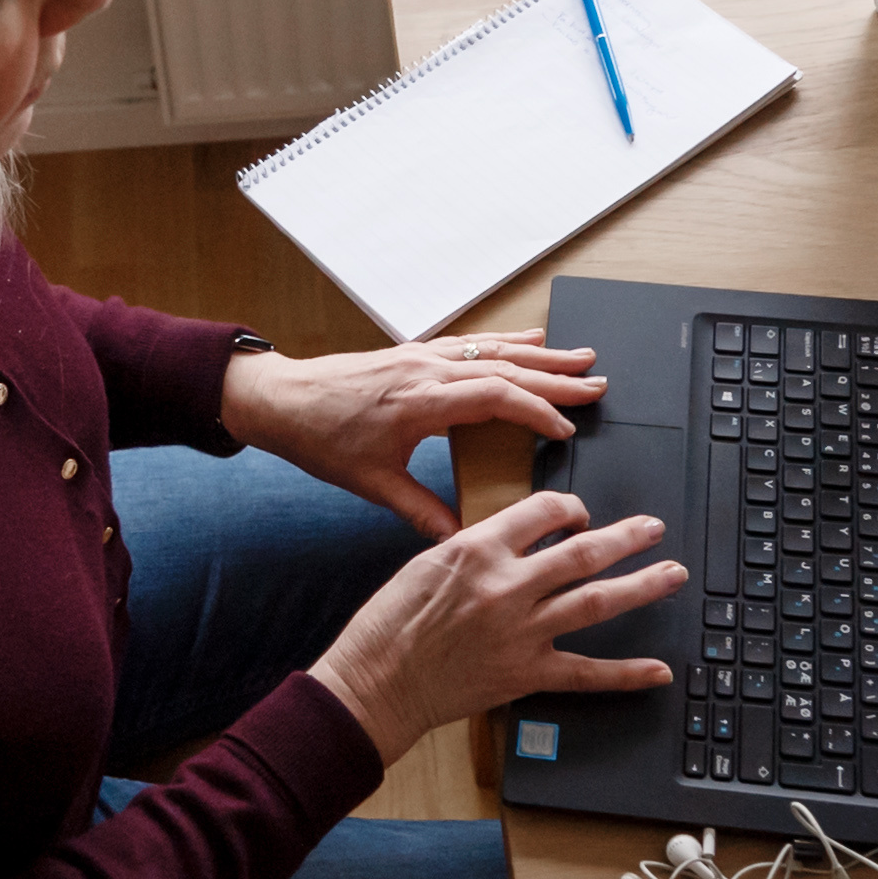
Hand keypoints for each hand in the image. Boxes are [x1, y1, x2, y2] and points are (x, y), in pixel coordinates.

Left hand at [220, 330, 608, 538]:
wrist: (279, 399)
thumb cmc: (319, 439)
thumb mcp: (372, 484)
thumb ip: (421, 512)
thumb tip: (462, 538)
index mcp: (420, 401)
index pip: (495, 399)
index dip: (536, 412)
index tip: (567, 430)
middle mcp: (426, 369)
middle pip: (506, 368)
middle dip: (556, 378)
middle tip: (598, 385)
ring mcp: (422, 355)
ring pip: (494, 350)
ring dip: (541, 355)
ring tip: (582, 358)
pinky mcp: (415, 352)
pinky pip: (472, 342)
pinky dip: (507, 342)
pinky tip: (531, 339)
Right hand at [307, 488, 678, 757]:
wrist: (375, 683)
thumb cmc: (389, 625)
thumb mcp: (426, 564)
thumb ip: (476, 549)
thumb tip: (514, 541)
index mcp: (478, 549)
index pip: (543, 511)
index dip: (570, 507)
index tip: (580, 513)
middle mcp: (507, 586)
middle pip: (583, 552)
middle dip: (626, 537)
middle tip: (653, 529)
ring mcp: (521, 632)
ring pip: (596, 601)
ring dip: (641, 586)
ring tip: (671, 573)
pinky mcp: (525, 674)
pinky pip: (587, 673)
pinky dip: (626, 674)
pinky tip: (657, 670)